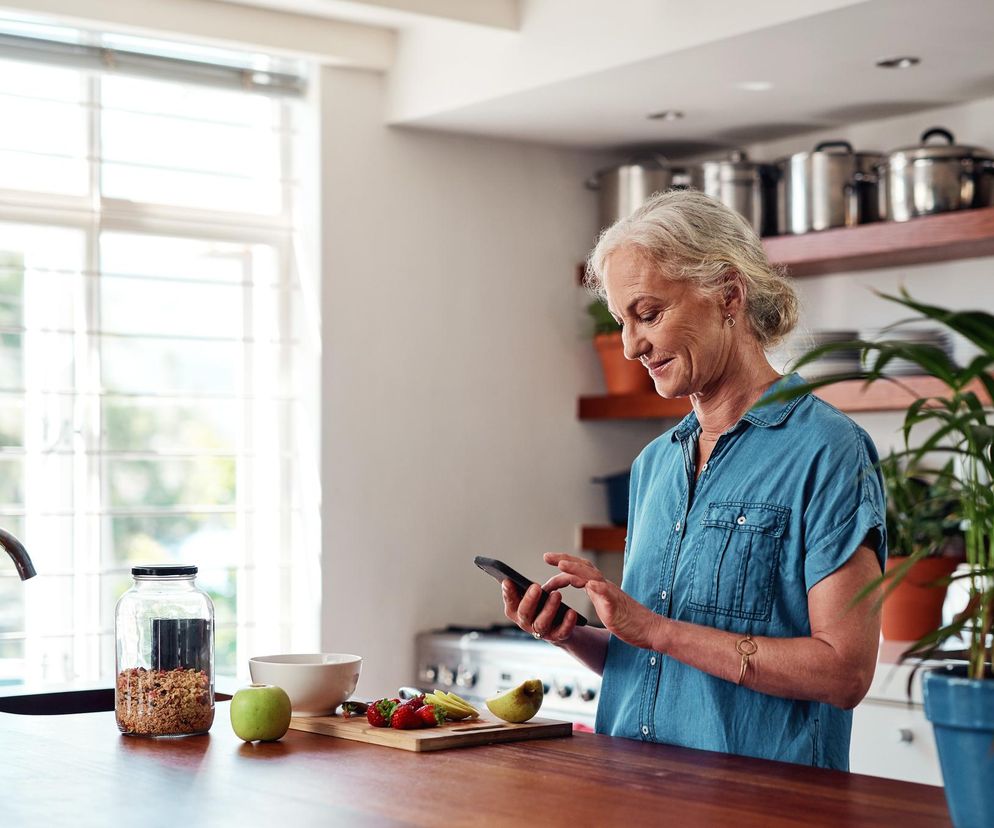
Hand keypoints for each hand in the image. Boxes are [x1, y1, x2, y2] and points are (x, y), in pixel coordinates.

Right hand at [501, 579, 577, 643]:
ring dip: (549, 609)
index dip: (508, 593)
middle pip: (524, 614)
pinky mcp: (557, 637)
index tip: (508, 580)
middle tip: (536, 587)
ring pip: (541, 623)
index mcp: (517, 611)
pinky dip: (567, 623)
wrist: (562, 626)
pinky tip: (571, 612)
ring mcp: (541, 632)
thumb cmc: (544, 605)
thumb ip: (528, 588)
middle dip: (529, 600)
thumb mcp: (535, 595)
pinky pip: (562, 632)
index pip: (510, 602)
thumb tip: (516, 578)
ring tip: (557, 594)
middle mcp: (526, 623)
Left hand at [543, 552, 662, 650]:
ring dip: (576, 569)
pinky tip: (590, 586)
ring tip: (561, 564)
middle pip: (583, 567)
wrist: (650, 629)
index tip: (549, 560)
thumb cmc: (629, 620)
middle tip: (546, 556)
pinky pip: (609, 595)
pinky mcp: (618, 607)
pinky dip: (599, 588)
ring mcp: (612, 595)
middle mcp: (605, 587)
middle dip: (564, 559)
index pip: (580, 570)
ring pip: (593, 577)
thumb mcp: (607, 604)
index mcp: (600, 587)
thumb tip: (587, 586)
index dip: (564, 564)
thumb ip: (597, 594)